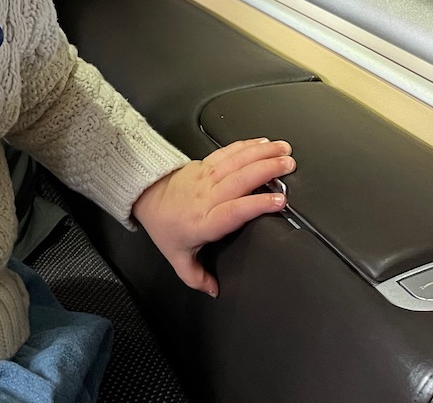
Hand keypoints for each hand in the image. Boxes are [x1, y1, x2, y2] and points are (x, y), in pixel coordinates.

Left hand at [131, 137, 294, 297]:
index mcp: (205, 220)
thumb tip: (215, 291)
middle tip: (289, 166)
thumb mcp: (178, 257)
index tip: (279, 200)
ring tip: (284, 151)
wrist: (143, 195)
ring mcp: (206, 176)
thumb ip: (197, 277)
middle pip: (240, 179)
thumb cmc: (163, 224)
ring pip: (237, 162)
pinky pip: (228, 152)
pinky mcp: (204, 164)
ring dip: (262, 154)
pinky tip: (263, 143)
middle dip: (267, 170)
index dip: (258, 204)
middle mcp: (208, 195)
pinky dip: (247, 146)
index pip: (235, 210)